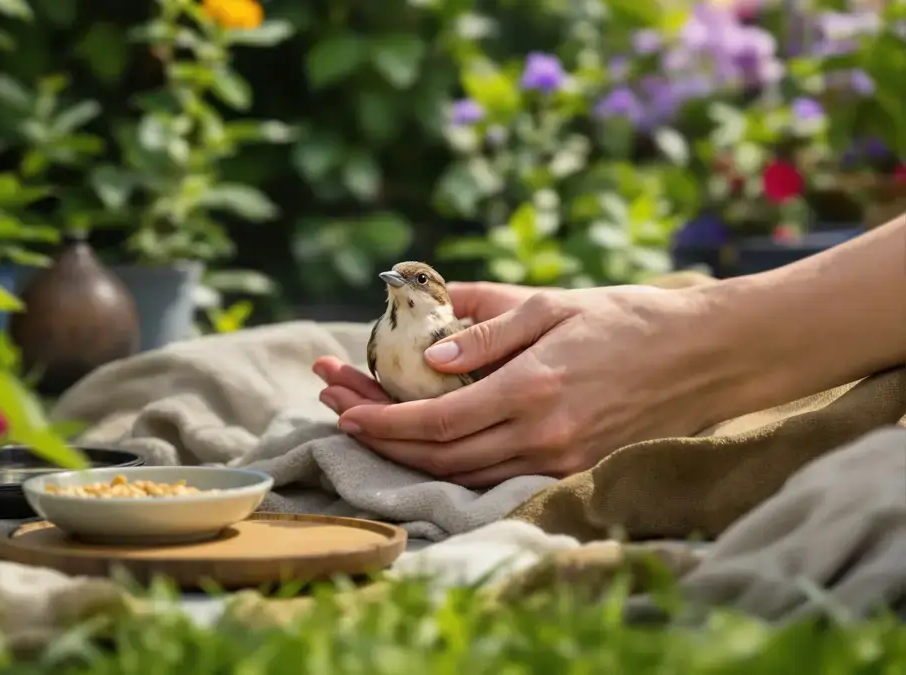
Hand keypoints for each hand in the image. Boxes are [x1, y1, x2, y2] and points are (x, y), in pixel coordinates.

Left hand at [317, 285, 728, 487]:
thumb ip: (484, 327)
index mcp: (531, 388)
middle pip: (438, 455)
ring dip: (408, 455)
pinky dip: (452, 466)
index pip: (436, 419)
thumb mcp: (550, 304)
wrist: (704, 355)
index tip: (344, 407)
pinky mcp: (573, 470)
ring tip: (368, 426)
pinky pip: (495, 478)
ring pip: (462, 474)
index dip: (382, 419)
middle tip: (337, 412)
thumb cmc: (625, 318)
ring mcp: (559, 459)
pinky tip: (423, 445)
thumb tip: (425, 351)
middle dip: (380, 436)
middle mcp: (541, 434)